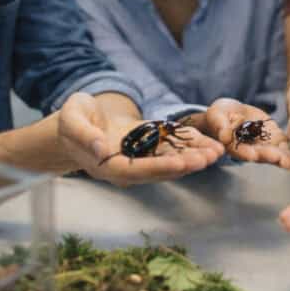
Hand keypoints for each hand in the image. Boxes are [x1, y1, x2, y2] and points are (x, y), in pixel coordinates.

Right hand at [58, 92, 223, 185]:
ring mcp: (140, 158)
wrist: (78, 121)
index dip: (159, 168)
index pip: (136, 171)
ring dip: (194, 157)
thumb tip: (100, 148)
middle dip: (186, 164)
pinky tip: (209, 143)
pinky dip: (190, 146)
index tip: (181, 164)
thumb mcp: (72, 120)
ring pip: (170, 160)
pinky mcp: (149, 146)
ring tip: (217, 152)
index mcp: (107, 165)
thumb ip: (85, 135)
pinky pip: (172, 148)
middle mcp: (127, 167)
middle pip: (159, 170)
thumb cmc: (72, 119)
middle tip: (209, 157)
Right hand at [206, 98, 289, 169]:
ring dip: (282, 158)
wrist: (232, 112)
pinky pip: (282, 146)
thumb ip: (220, 125)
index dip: (246, 153)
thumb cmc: (220, 115)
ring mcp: (262, 145)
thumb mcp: (217, 115)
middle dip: (268, 157)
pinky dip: (289, 152)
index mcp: (233, 145)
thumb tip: (224, 136)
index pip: (239, 150)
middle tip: (276, 158)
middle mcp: (249, 149)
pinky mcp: (273, 138)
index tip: (253, 155)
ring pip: (272, 153)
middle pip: (259, 155)